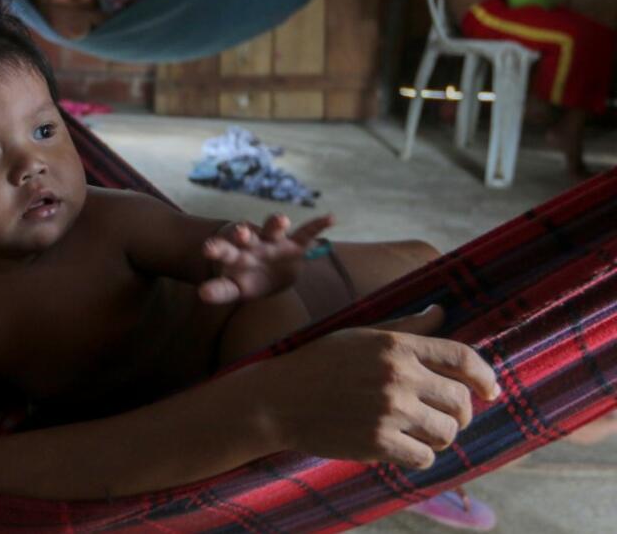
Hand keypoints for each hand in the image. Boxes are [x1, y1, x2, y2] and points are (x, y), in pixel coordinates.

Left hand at [199, 213, 333, 303]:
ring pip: (274, 228)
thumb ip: (219, 291)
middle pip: (247, 235)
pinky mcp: (295, 244)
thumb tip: (201, 294)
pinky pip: (308, 233)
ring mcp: (274, 241)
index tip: (207, 248)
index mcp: (234, 254)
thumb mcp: (233, 287)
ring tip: (281, 221)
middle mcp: (253, 243)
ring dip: (277, 223)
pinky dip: (319, 225)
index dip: (217, 249)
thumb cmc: (245, 278)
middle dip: (244, 233)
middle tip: (241, 233)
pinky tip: (331, 218)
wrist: (266, 271)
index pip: (223, 250)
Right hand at [260, 306, 500, 468]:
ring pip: (446, 432)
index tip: (490, 390)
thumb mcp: (360, 335)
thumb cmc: (318, 363)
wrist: (276, 398)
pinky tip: (402, 448)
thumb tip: (442, 311)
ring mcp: (389, 410)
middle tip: (447, 418)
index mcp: (396, 345)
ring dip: (440, 437)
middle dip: (461, 413)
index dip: (484, 376)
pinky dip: (419, 456)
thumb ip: (406, 327)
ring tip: (422, 434)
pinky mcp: (377, 442)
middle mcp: (398, 376)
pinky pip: (423, 457)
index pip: (462, 357)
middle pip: (461, 401)